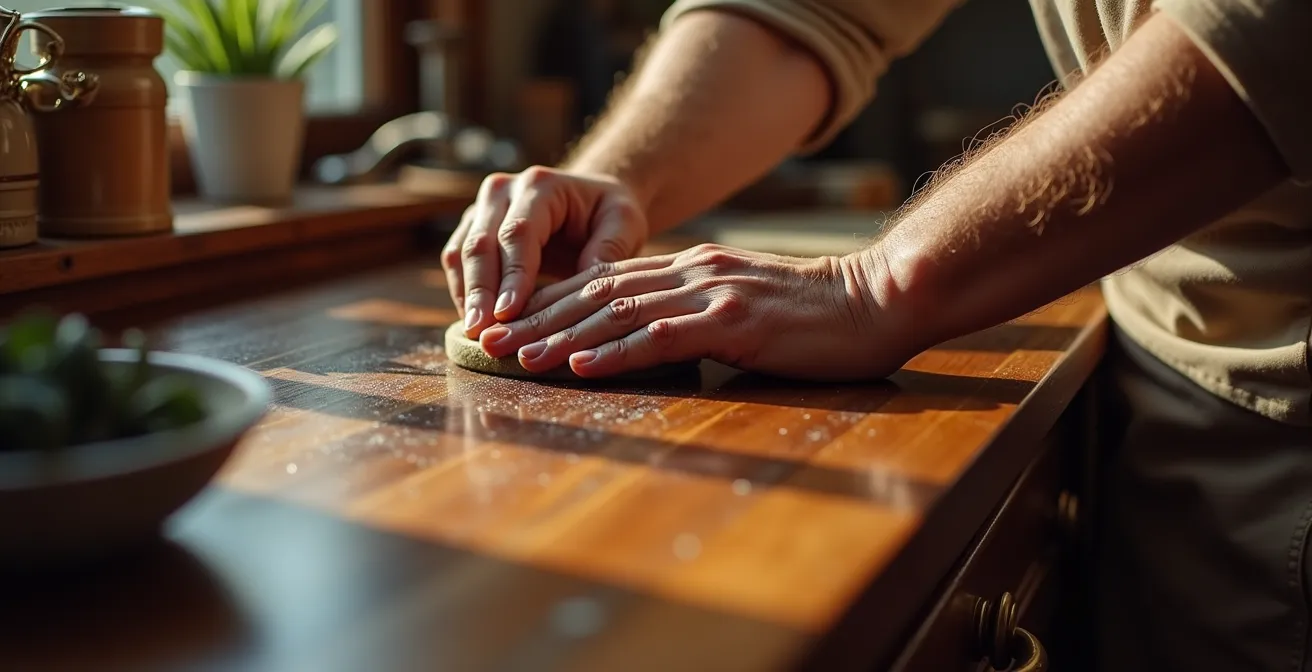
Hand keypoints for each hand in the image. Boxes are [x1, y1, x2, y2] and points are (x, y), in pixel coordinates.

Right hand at [441, 167, 649, 337]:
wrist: (590, 202)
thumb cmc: (610, 215)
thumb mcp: (624, 224)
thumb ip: (609, 250)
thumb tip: (584, 290)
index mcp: (541, 185)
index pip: (519, 233)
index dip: (513, 275)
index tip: (509, 314)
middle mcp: (502, 190)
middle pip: (481, 243)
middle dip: (481, 292)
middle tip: (483, 333)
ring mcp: (482, 208)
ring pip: (460, 253)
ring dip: (466, 295)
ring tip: (475, 335)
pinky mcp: (471, 228)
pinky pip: (456, 262)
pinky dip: (463, 293)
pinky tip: (475, 325)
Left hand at [476, 244, 906, 379]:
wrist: (875, 300)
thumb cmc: (812, 316)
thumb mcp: (742, 306)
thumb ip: (696, 314)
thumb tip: (649, 340)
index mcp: (690, 268)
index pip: (605, 283)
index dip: (552, 303)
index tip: (510, 325)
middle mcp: (691, 272)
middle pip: (598, 293)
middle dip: (539, 317)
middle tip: (490, 341)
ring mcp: (711, 293)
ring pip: (618, 312)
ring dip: (563, 336)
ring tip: (519, 356)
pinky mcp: (734, 321)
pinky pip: (662, 336)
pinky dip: (616, 350)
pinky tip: (582, 365)